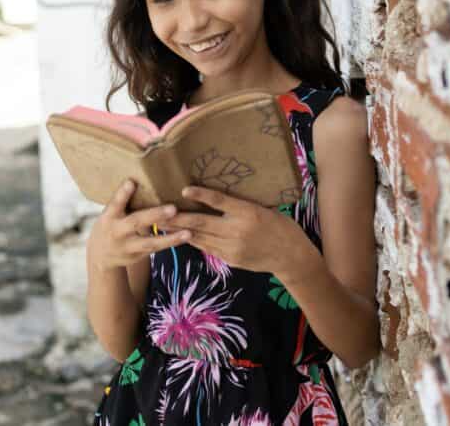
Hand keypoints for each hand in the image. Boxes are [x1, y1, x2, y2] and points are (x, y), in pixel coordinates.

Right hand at [87, 180, 190, 271]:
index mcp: (109, 216)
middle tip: (173, 209)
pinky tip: (187, 236)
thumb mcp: (112, 212)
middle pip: (136, 222)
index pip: (115, 203)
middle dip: (155, 215)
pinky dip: (171, 243)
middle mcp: (117, 231)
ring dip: (170, 238)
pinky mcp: (137, 255)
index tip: (131, 182)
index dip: (122, 194)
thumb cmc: (113, 223)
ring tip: (188, 233)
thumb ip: (125, 200)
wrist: (102, 254)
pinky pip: (156, 249)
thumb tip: (145, 175)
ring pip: (150, 243)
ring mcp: (128, 246)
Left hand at [165, 186, 316, 275]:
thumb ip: (240, 206)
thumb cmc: (279, 225)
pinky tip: (182, 235)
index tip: (184, 189)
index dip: (201, 195)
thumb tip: (216, 197)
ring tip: (162, 224)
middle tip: (159, 211)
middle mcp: (238, 230)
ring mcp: (232, 247)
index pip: (220, 201)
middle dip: (178, 217)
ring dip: (180, 230)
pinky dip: (194, 240)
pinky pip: (207, 248)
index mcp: (248, 213)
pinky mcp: (230, 259)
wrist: (290, 256)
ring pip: (200, 237)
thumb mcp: (262, 209)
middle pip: (202, 222)